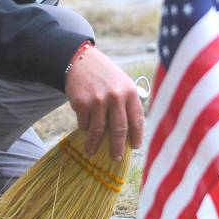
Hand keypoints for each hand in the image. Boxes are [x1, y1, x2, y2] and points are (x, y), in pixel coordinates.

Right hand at [64, 45, 144, 160]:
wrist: (82, 60)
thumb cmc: (105, 75)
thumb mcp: (122, 83)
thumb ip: (128, 103)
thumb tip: (130, 132)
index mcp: (130, 92)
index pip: (137, 120)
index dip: (137, 136)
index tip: (135, 147)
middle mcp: (116, 97)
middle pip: (119, 130)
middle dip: (117, 148)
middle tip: (116, 158)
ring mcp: (98, 101)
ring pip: (99, 131)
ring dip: (95, 144)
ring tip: (92, 152)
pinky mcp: (82, 103)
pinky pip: (84, 124)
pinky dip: (84, 127)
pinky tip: (84, 127)